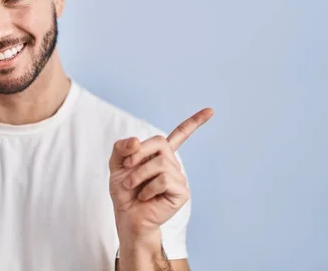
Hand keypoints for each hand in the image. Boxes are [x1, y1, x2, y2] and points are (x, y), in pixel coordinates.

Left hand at [109, 108, 212, 241]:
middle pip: (160, 142)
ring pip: (160, 162)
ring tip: (132, 186)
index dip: (195, 122)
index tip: (210, 110)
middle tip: (126, 167)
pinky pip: (164, 179)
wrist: (127, 217)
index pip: (180, 135)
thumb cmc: (124, 192)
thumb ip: (122, 148)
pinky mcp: (181, 192)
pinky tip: (146, 197)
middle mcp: (172, 164)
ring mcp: (179, 177)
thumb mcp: (116, 164)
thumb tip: (137, 140)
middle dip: (139, 153)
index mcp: (160, 155)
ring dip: (139, 174)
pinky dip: (149, 188)